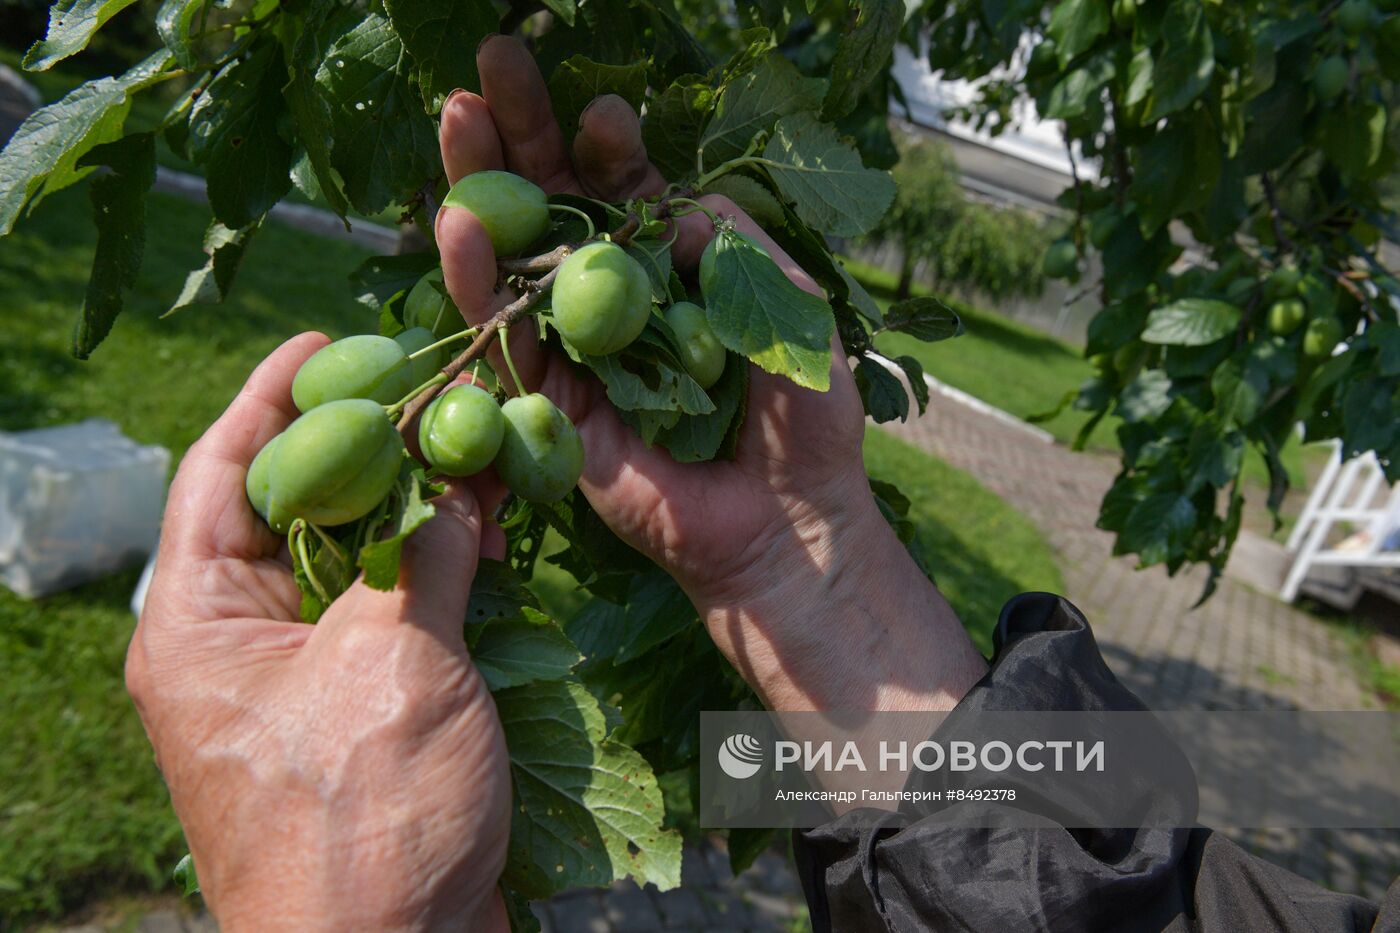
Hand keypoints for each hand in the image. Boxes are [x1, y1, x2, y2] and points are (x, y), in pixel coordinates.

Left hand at [126, 334, 510, 931]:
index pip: (221, 472)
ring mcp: (294, 682)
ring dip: (408, 512)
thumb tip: (447, 485)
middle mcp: (232, 644)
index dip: (274, 396)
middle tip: (427, 388)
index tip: (330, 339)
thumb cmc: (366, 819)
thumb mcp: (394, 664)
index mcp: (196, 623)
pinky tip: (484, 543)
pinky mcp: (352, 712)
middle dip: (361, 448)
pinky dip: (428, 574)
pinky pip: (382, 615)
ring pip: (346, 562)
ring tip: (472, 458)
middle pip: (288, 510)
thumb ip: (417, 555)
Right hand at [437, 37, 987, 711]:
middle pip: (556, 201)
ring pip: (514, 254)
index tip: (605, 109)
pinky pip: (501, 334)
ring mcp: (572, 348)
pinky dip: (477, 280)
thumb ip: (741, 249)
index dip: (609, 147)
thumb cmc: (803, 420)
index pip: (626, 189)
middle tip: (492, 61)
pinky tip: (456, 220)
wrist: (787, 524)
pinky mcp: (545, 402)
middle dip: (524, 132)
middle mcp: (614, 299)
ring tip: (456, 113)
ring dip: (481, 183)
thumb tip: (680, 203)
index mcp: (673, 269)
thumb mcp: (791, 313)